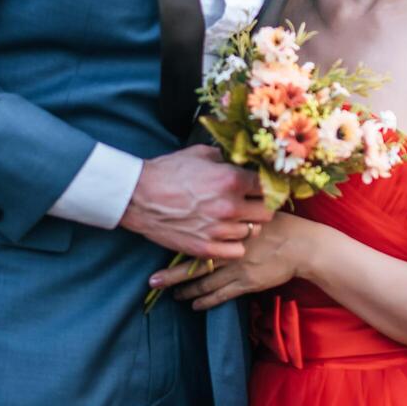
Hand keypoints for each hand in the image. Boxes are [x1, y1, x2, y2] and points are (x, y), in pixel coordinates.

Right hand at [119, 146, 275, 259]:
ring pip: (253, 232)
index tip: (262, 188)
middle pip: (267, 212)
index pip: (269, 186)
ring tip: (234, 219)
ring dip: (246, 225)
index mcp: (232, 179)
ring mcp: (218, 229)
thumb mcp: (201, 154)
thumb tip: (243, 161)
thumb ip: (227, 159)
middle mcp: (230, 206)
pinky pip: (237, 251)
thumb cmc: (168, 172)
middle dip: (261, 206)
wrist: (138, 196)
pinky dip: (235, 244)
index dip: (267, 186)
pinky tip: (225, 235)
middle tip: (251, 204)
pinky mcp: (206, 248)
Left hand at [149, 212, 311, 310]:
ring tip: (171, 295)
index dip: (177, 241)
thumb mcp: (257, 203)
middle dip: (172, 275)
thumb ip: (237, 200)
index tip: (161, 246)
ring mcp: (237, 268)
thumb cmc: (281, 221)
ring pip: (205, 282)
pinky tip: (195, 305)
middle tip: (153, 282)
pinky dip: (206, 301)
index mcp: (230, 227)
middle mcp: (229, 249)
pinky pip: (221, 295)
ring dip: (186, 290)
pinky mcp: (246, 283)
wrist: (302, 245)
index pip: (197, 234)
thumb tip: (219, 185)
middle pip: (195, 263)